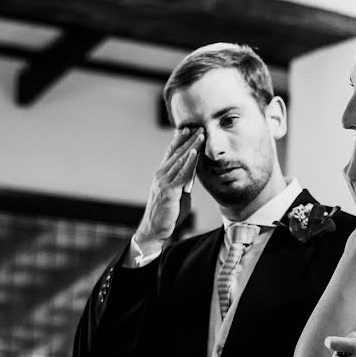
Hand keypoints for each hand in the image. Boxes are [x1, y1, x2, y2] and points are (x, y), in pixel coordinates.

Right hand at [135, 128, 204, 247]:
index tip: (188, 129)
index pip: (171, 153)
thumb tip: (192, 175)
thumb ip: (184, 182)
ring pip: (180, 161)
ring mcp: (164, 182)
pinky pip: (181, 174)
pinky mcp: (169, 191)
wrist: (154, 230)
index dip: (179, 140)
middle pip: (176, 153)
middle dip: (188, 139)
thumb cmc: (167, 214)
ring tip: (200, 135)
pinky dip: (189, 163)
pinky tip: (195, 154)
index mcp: (161, 174)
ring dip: (191, 147)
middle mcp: (161, 175)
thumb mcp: (178, 194)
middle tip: (198, 126)